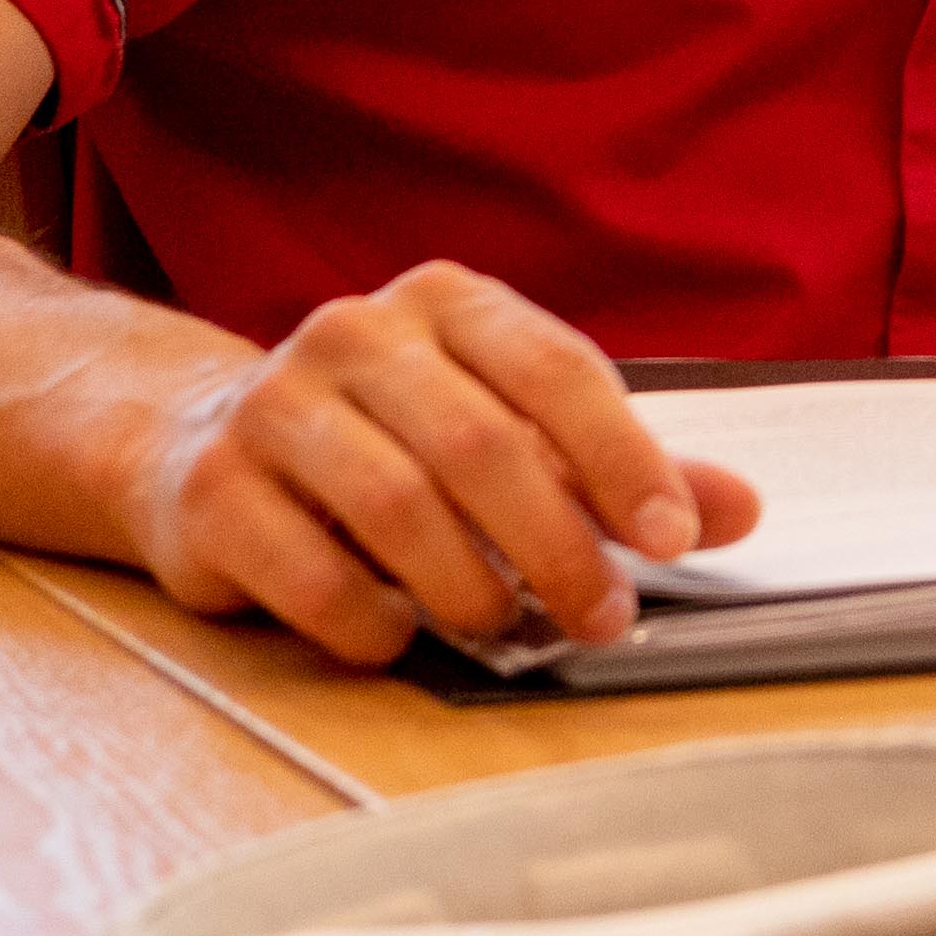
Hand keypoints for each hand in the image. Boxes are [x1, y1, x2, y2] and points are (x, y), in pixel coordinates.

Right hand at [117, 259, 766, 665]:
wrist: (195, 441)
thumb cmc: (388, 439)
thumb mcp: (507, 429)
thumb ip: (616, 467)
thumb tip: (740, 508)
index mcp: (446, 302)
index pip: (555, 369)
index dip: (622, 457)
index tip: (673, 537)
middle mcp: (356, 334)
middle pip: (482, 444)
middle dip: (558, 545)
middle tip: (603, 616)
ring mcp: (273, 405)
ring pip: (396, 506)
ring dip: (469, 588)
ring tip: (504, 628)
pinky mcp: (210, 490)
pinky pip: (308, 572)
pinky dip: (370, 620)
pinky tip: (398, 632)